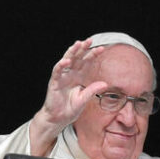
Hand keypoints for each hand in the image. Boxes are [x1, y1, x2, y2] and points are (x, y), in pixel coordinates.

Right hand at [29, 39, 108, 154]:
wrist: (58, 118)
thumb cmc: (70, 109)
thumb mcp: (84, 99)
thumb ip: (92, 90)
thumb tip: (105, 83)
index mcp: (78, 77)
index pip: (86, 63)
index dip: (93, 56)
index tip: (102, 49)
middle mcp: (70, 74)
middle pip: (77, 58)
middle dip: (83, 49)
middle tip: (90, 40)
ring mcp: (61, 77)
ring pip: (66, 61)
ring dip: (72, 52)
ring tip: (78, 44)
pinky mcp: (54, 82)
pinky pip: (57, 71)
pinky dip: (61, 65)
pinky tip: (67, 61)